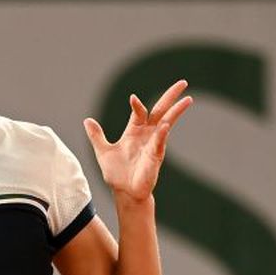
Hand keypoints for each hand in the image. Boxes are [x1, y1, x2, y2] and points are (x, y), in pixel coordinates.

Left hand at [83, 80, 193, 202]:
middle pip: (160, 111)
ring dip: (176, 111)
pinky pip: (160, 142)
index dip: (137, 105)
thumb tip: (87, 120)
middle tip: (183, 83)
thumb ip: (96, 136)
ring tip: (187, 99)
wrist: (124, 191)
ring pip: (167, 123)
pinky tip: (164, 126)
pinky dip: (162, 134)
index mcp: (134, 131)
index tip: (132, 98)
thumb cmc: (116, 173)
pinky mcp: (156, 155)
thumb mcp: (103, 151)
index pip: (140, 112)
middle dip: (170, 97)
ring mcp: (153, 144)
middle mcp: (147, 134)